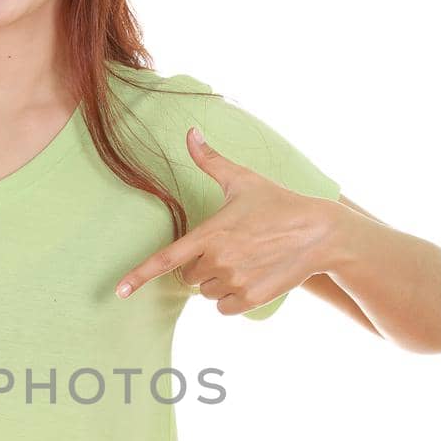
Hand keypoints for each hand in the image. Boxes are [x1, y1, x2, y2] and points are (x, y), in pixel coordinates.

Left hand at [115, 126, 335, 312]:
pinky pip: (223, 308)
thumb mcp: (242, 180)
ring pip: (206, 293)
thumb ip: (210, 161)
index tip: (120, 291)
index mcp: (210, 233)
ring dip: (217, 282)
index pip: (166, 259)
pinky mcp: (250, 299)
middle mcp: (218, 260)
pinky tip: (250, 278)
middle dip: (201, 265)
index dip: (139, 276)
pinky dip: (230, 298)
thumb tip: (190, 132)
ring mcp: (234, 281)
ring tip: (245, 261)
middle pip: (188, 276)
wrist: (320, 233)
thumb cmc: (279, 203)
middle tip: (229, 248)